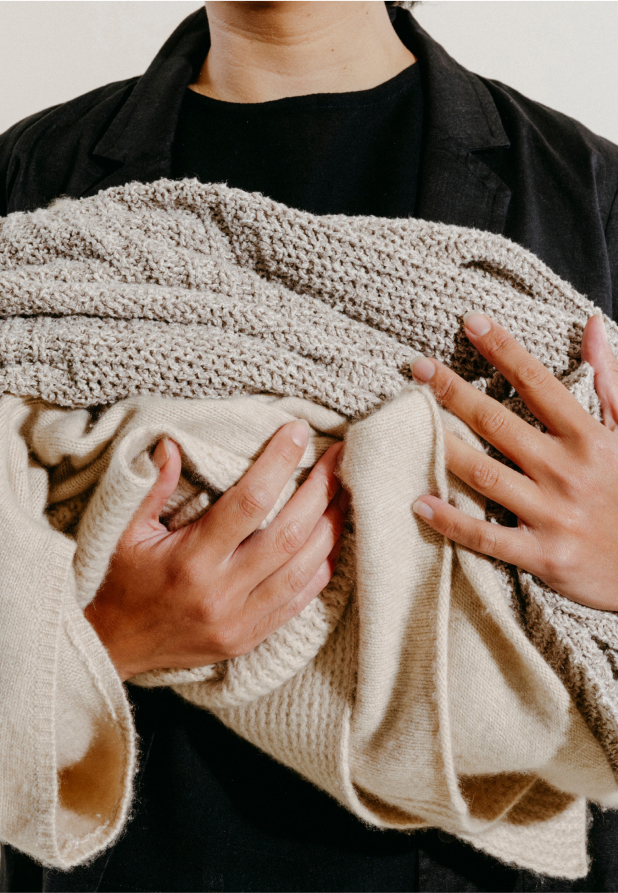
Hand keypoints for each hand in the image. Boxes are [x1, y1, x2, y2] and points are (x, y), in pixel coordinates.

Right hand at [85, 421, 347, 680]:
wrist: (112, 649)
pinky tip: (331, 541)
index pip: (250, 502)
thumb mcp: (124, 531)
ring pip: (304, 570)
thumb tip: (174, 443)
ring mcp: (240, 621)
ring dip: (330, 528)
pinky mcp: (250, 638)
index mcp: (191, 559)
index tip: (298, 432)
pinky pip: (299, 602)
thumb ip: (151, 487)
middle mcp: (222, 592)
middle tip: (339, 458)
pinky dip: (321, 568)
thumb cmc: (118, 581)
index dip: (279, 463)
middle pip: (288, 535)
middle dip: (320, 491)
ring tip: (346, 493)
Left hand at [411, 311, 617, 612]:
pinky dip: (453, 522)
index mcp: (589, 438)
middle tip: (419, 368)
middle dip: (455, 393)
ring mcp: (553, 514)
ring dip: (443, 447)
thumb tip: (589, 325)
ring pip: (485, 475)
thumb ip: (609, 379)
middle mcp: (567, 471)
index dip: (503, 350)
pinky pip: (488, 537)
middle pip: (498, 424)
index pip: (538, 383)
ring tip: (407, 423)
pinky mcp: (543, 555)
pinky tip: (420, 503)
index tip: (470, 323)